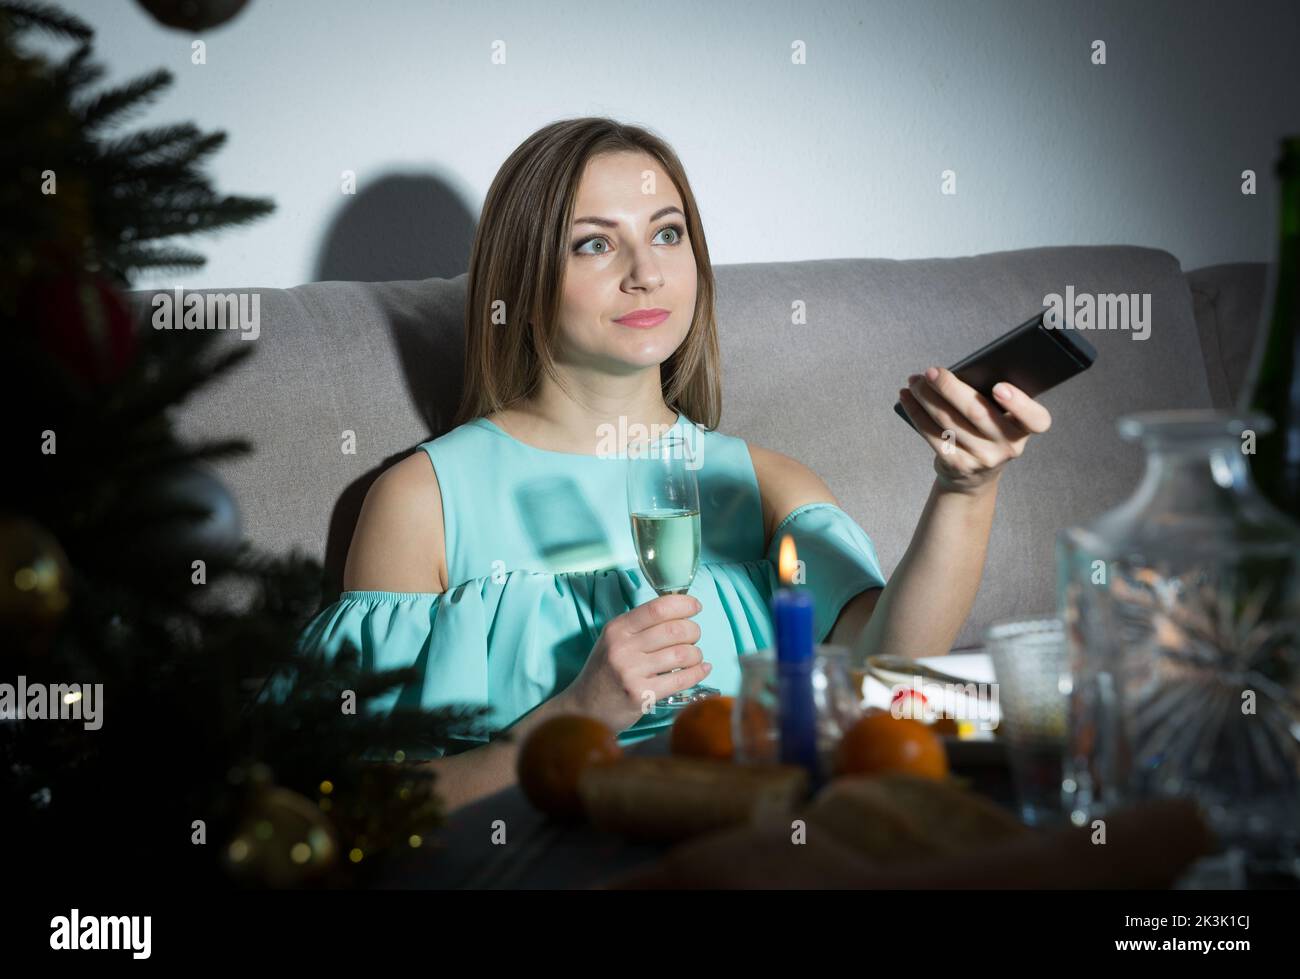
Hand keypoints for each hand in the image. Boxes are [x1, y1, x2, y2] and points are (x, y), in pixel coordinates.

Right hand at [562, 593, 710, 732]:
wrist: (585, 709)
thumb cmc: (605, 672)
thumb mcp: (613, 641)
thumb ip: (640, 626)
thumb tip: (679, 612)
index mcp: (617, 629)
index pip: (657, 608)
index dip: (683, 604)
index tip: (695, 607)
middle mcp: (622, 647)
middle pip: (674, 629)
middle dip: (693, 631)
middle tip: (694, 637)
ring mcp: (631, 672)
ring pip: (682, 654)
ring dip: (696, 654)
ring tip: (694, 657)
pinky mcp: (642, 695)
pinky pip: (681, 679)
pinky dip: (697, 672)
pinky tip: (702, 669)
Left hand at [898, 366, 1051, 493]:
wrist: (973, 475)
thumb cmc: (986, 431)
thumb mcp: (999, 418)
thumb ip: (990, 398)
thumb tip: (954, 373)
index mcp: (1024, 428)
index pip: (1036, 420)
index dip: (1019, 404)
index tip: (999, 386)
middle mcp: (1008, 446)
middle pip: (977, 413)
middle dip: (950, 388)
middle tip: (931, 372)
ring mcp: (983, 459)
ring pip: (949, 421)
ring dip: (926, 397)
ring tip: (915, 381)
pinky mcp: (958, 465)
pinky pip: (932, 435)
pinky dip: (916, 412)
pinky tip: (907, 398)